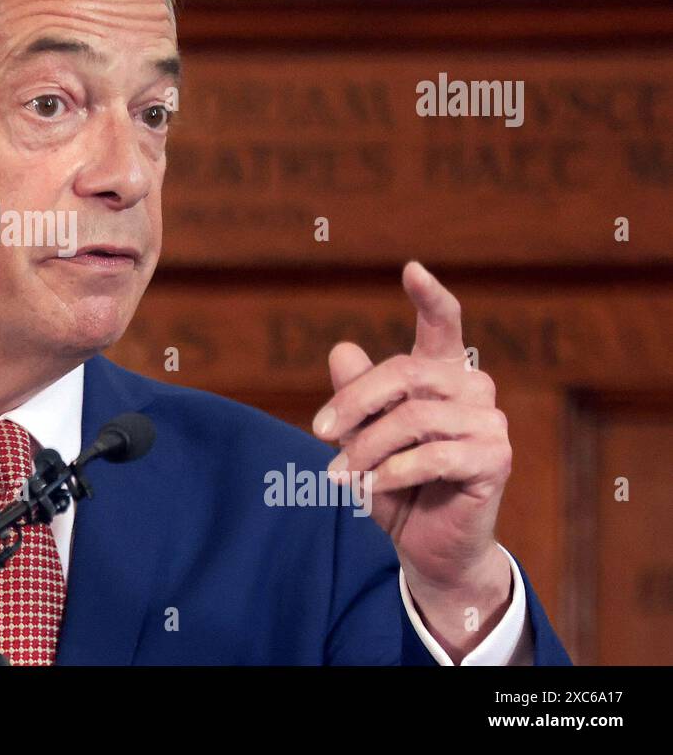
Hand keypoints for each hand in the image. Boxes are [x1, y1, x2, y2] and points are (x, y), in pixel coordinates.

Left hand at [313, 261, 513, 656]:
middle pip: (405, 373)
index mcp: (442, 374)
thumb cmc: (394, 483)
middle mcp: (473, 389)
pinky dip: (392, 473)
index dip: (429, 296)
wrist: (428, 545)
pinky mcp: (495, 459)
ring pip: (414, 418)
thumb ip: (354, 395)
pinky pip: (433, 456)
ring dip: (367, 449)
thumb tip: (341, 349)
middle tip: (319, 433)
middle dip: (354, 402)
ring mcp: (490, 423)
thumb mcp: (361, 437)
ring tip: (340, 476)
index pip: (442, 324)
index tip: (411, 268)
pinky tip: (371, 487)